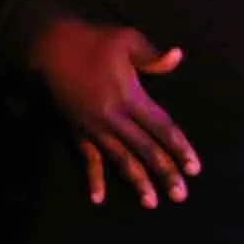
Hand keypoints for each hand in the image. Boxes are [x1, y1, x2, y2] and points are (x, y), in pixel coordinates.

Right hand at [34, 17, 198, 208]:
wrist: (49, 48)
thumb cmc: (92, 42)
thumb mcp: (126, 40)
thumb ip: (152, 56)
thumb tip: (178, 57)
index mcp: (131, 97)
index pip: (162, 128)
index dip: (179, 148)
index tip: (194, 168)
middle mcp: (115, 118)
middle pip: (145, 150)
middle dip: (165, 173)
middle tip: (181, 196)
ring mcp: (95, 128)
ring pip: (120, 159)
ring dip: (137, 181)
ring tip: (151, 203)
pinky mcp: (78, 131)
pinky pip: (88, 158)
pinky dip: (93, 178)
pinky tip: (98, 198)